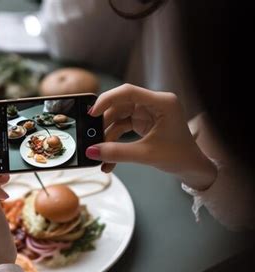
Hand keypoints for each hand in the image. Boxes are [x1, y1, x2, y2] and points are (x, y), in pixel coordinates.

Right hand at [86, 84, 216, 190]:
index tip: (92, 113)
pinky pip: (122, 127)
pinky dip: (113, 141)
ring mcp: (147, 113)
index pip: (128, 92)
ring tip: (99, 152)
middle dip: (104, 122)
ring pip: (118, 117)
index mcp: (162, 103)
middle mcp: (153, 104)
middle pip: (119, 105)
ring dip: (107, 135)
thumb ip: (117, 153)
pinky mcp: (143, 122)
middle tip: (91, 135)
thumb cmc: (179, 156)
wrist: (192, 168)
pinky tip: (107, 158)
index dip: (107, 99)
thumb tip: (92, 151)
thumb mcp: (146, 155)